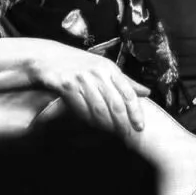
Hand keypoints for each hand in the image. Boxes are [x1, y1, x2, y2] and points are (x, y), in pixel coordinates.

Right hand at [0, 38, 150, 135]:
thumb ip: (125, 82)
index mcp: (110, 69)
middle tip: (126, 136)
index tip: (140, 127)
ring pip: (98, 108)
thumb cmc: (80, 65)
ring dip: (105, 124)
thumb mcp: (104, 69)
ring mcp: (82, 78)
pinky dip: (87, 119)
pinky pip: (80, 107)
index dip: (136, 112)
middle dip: (122, 123)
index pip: (128, 94)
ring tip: (110, 133)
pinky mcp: (66, 84)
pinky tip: (91, 125)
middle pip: (115, 104)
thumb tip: (147, 92)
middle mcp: (98, 73)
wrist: (48, 58)